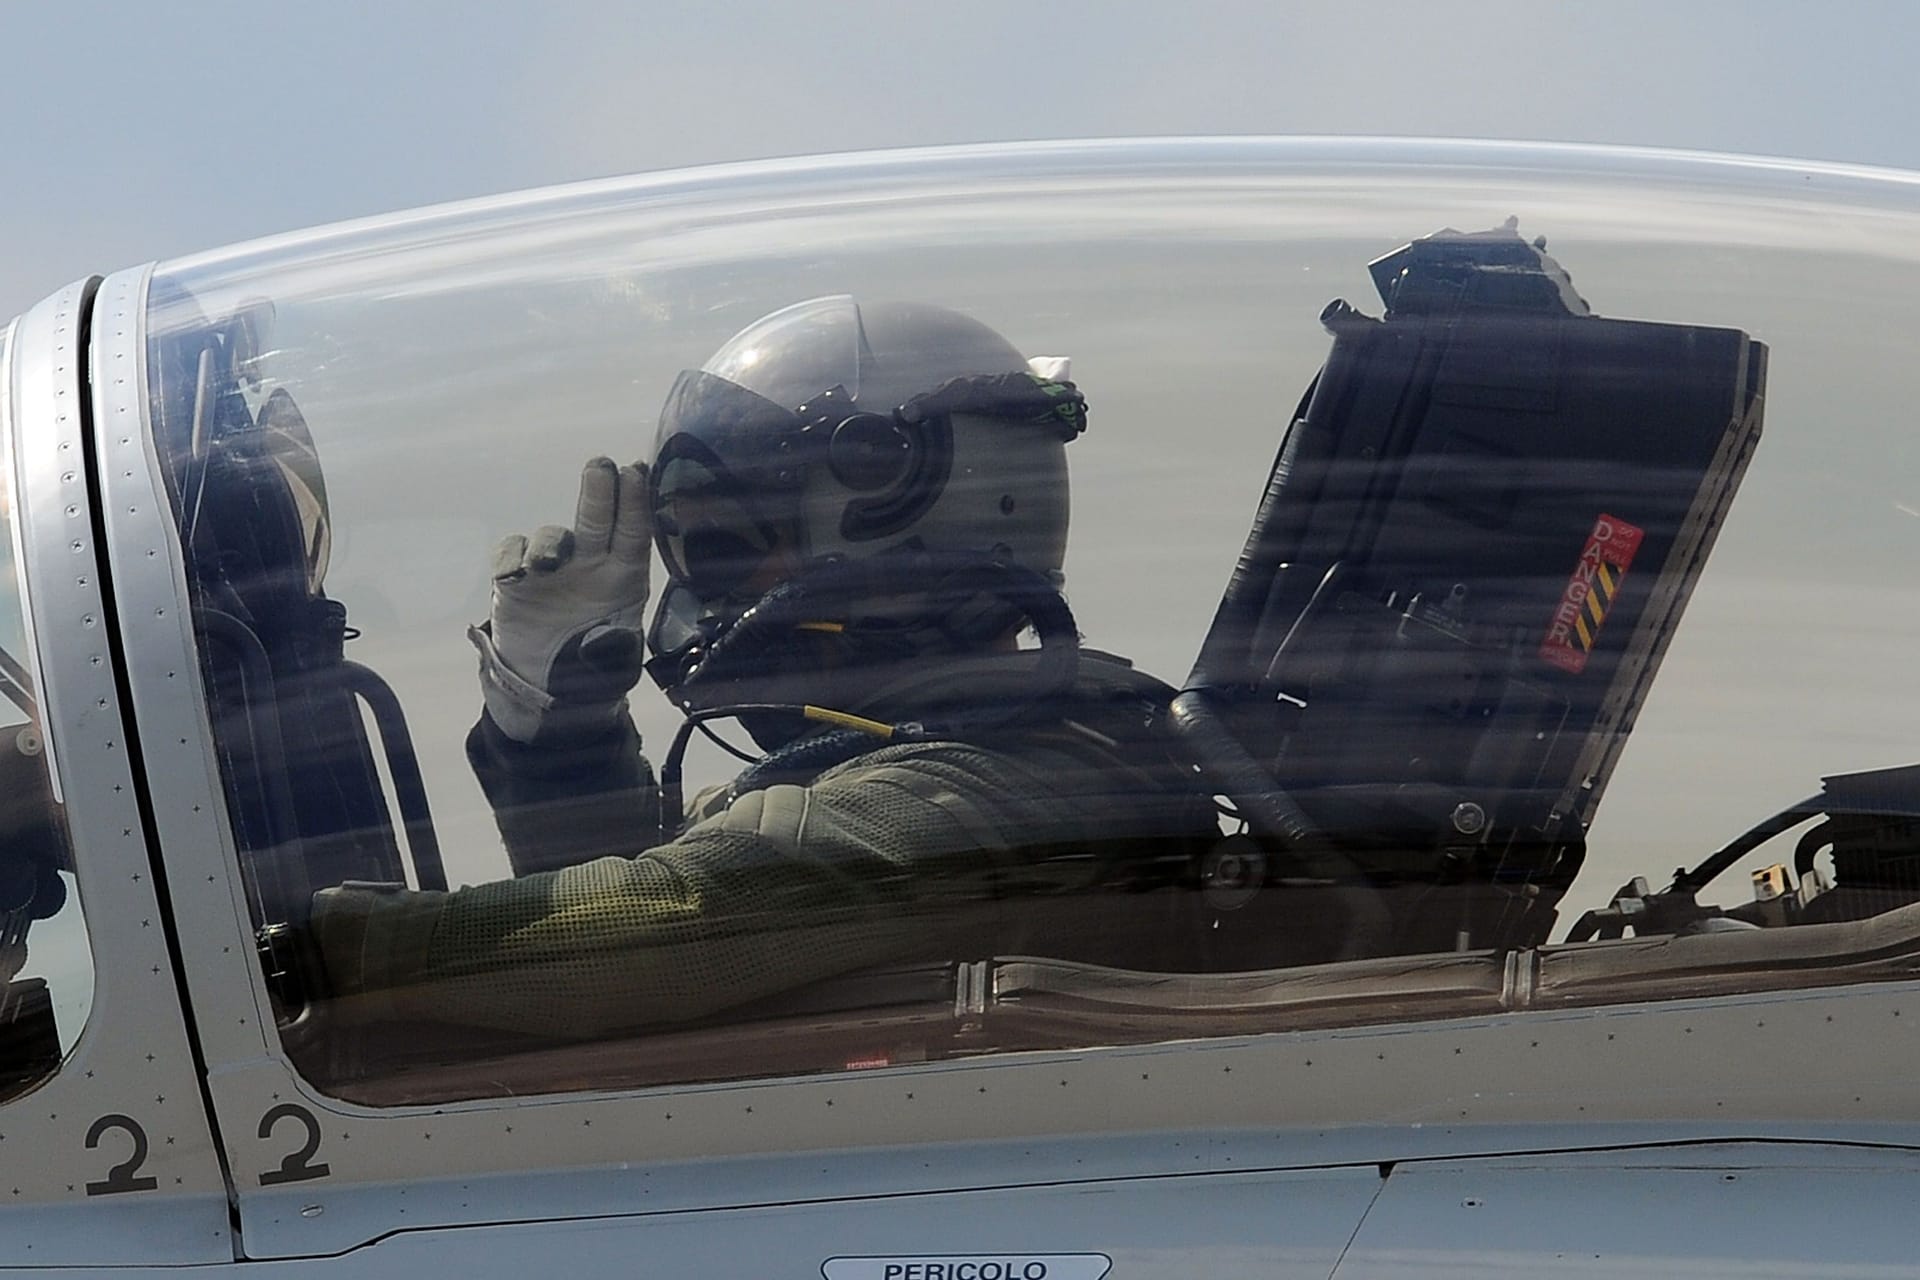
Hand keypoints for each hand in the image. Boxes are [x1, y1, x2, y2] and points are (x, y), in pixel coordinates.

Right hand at [469, 458, 650, 742]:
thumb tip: (612, 636)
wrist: (543, 685)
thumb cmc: (590, 663)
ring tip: (547, 565)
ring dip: (549, 543)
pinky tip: (514, 576)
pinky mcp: (517, 579)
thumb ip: (616, 640)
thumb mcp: (615, 655)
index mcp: (623, 577)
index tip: (636, 472)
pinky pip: (511, 555)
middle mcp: (590, 564)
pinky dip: (510, 560)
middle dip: (600, 492)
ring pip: (551, 537)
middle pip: (596, 521)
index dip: (635, 504)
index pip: (633, 535)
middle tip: (603, 465)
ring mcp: (552, 568)